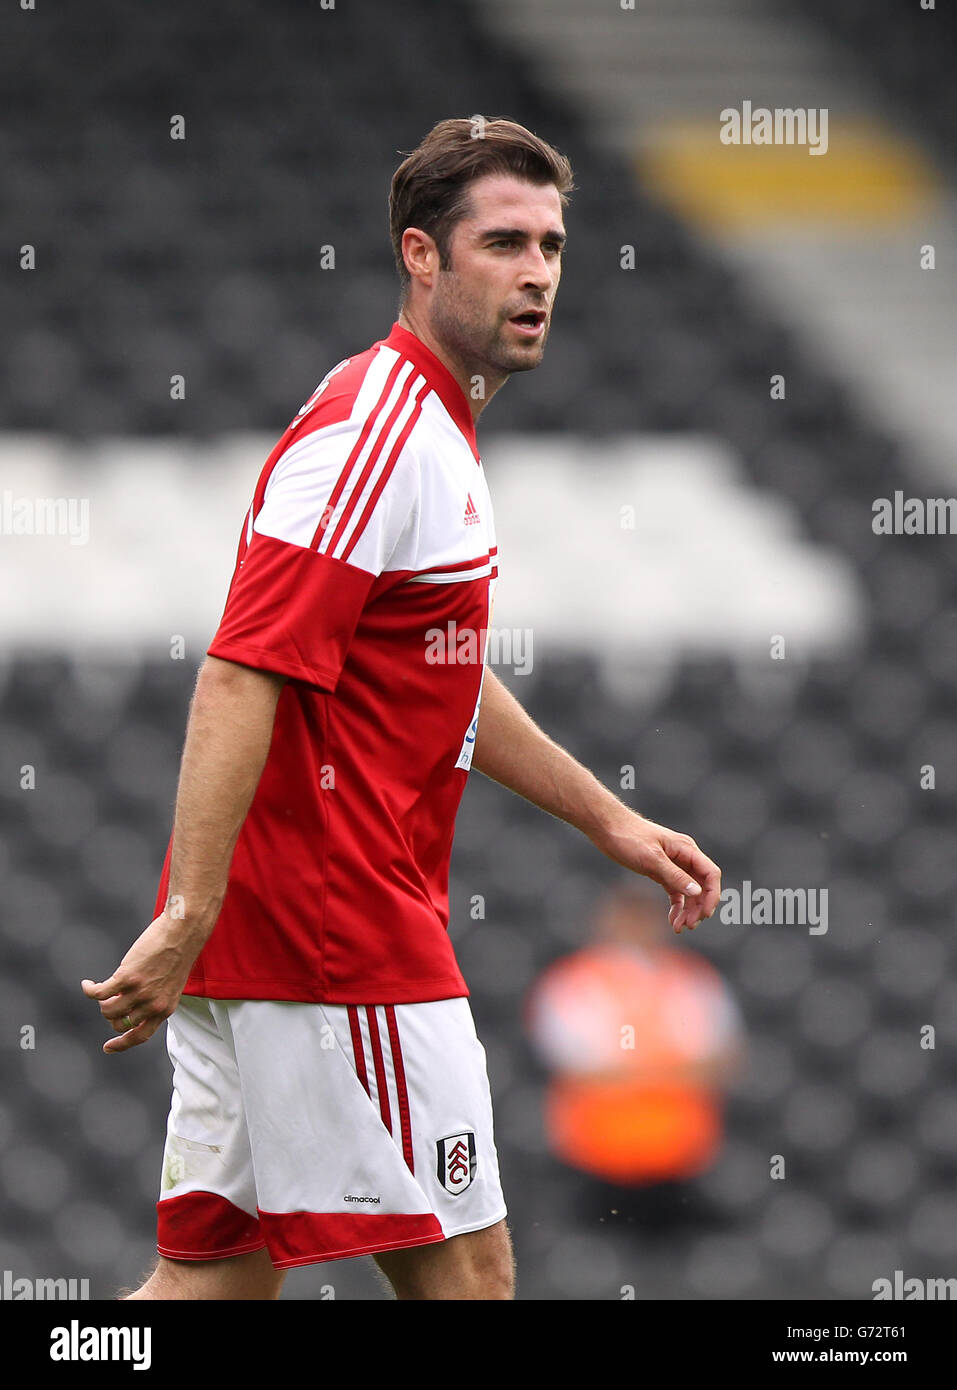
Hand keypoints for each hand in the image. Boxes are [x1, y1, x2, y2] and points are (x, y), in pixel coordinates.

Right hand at [81, 911, 204, 1052]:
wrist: (183, 931)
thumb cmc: (178, 953)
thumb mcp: (171, 984)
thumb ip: (154, 998)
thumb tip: (126, 1002)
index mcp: (166, 1009)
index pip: (141, 1036)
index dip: (122, 1044)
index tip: (107, 1047)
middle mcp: (153, 1005)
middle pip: (120, 1024)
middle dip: (111, 1015)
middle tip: (110, 1000)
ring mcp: (139, 992)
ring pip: (108, 1011)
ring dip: (101, 1002)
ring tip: (101, 988)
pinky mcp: (127, 977)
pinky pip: (99, 993)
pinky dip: (90, 989)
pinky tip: (87, 984)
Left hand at [590, 811, 720, 931]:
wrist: (607, 828)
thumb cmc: (628, 837)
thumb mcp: (652, 858)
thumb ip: (675, 875)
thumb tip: (697, 892)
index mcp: (686, 849)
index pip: (710, 874)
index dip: (712, 895)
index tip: (705, 914)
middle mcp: (684, 857)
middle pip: (702, 886)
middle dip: (698, 907)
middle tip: (689, 926)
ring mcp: (673, 865)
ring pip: (689, 892)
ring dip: (688, 910)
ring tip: (679, 928)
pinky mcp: (660, 872)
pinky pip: (675, 892)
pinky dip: (676, 906)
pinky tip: (672, 920)